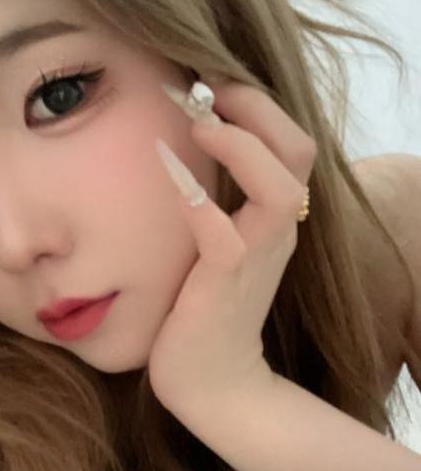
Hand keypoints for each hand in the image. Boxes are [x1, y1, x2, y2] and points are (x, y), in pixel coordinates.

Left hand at [148, 79, 316, 419]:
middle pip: (297, 151)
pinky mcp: (226, 285)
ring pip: (279, 188)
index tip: (208, 87)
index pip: (289, 145)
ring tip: (198, 124)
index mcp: (273, 220)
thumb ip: (215, 207)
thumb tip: (181, 159)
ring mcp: (256, 259)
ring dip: (240, 146)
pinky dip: (199, 203)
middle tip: (206, 90)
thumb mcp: (216, 250)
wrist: (212, 383)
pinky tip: (173, 177)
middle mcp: (276, 233)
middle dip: (256, 108)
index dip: (257, 106)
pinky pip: (224, 235)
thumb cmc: (205, 313)